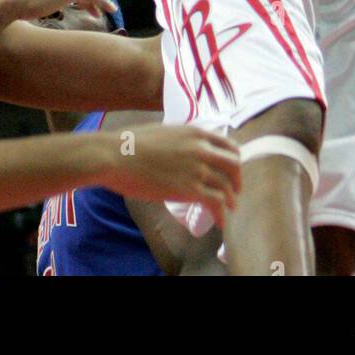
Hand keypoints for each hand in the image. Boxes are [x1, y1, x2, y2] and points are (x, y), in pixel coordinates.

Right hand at [105, 124, 240, 225]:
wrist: (117, 155)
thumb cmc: (131, 143)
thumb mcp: (164, 132)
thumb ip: (181, 140)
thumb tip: (184, 150)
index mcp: (195, 132)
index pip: (229, 145)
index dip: (234, 161)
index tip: (232, 172)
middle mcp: (201, 148)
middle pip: (233, 165)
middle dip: (237, 181)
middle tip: (234, 192)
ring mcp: (197, 168)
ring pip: (226, 186)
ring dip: (230, 200)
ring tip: (228, 210)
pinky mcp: (189, 189)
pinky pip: (216, 203)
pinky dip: (220, 214)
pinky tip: (219, 222)